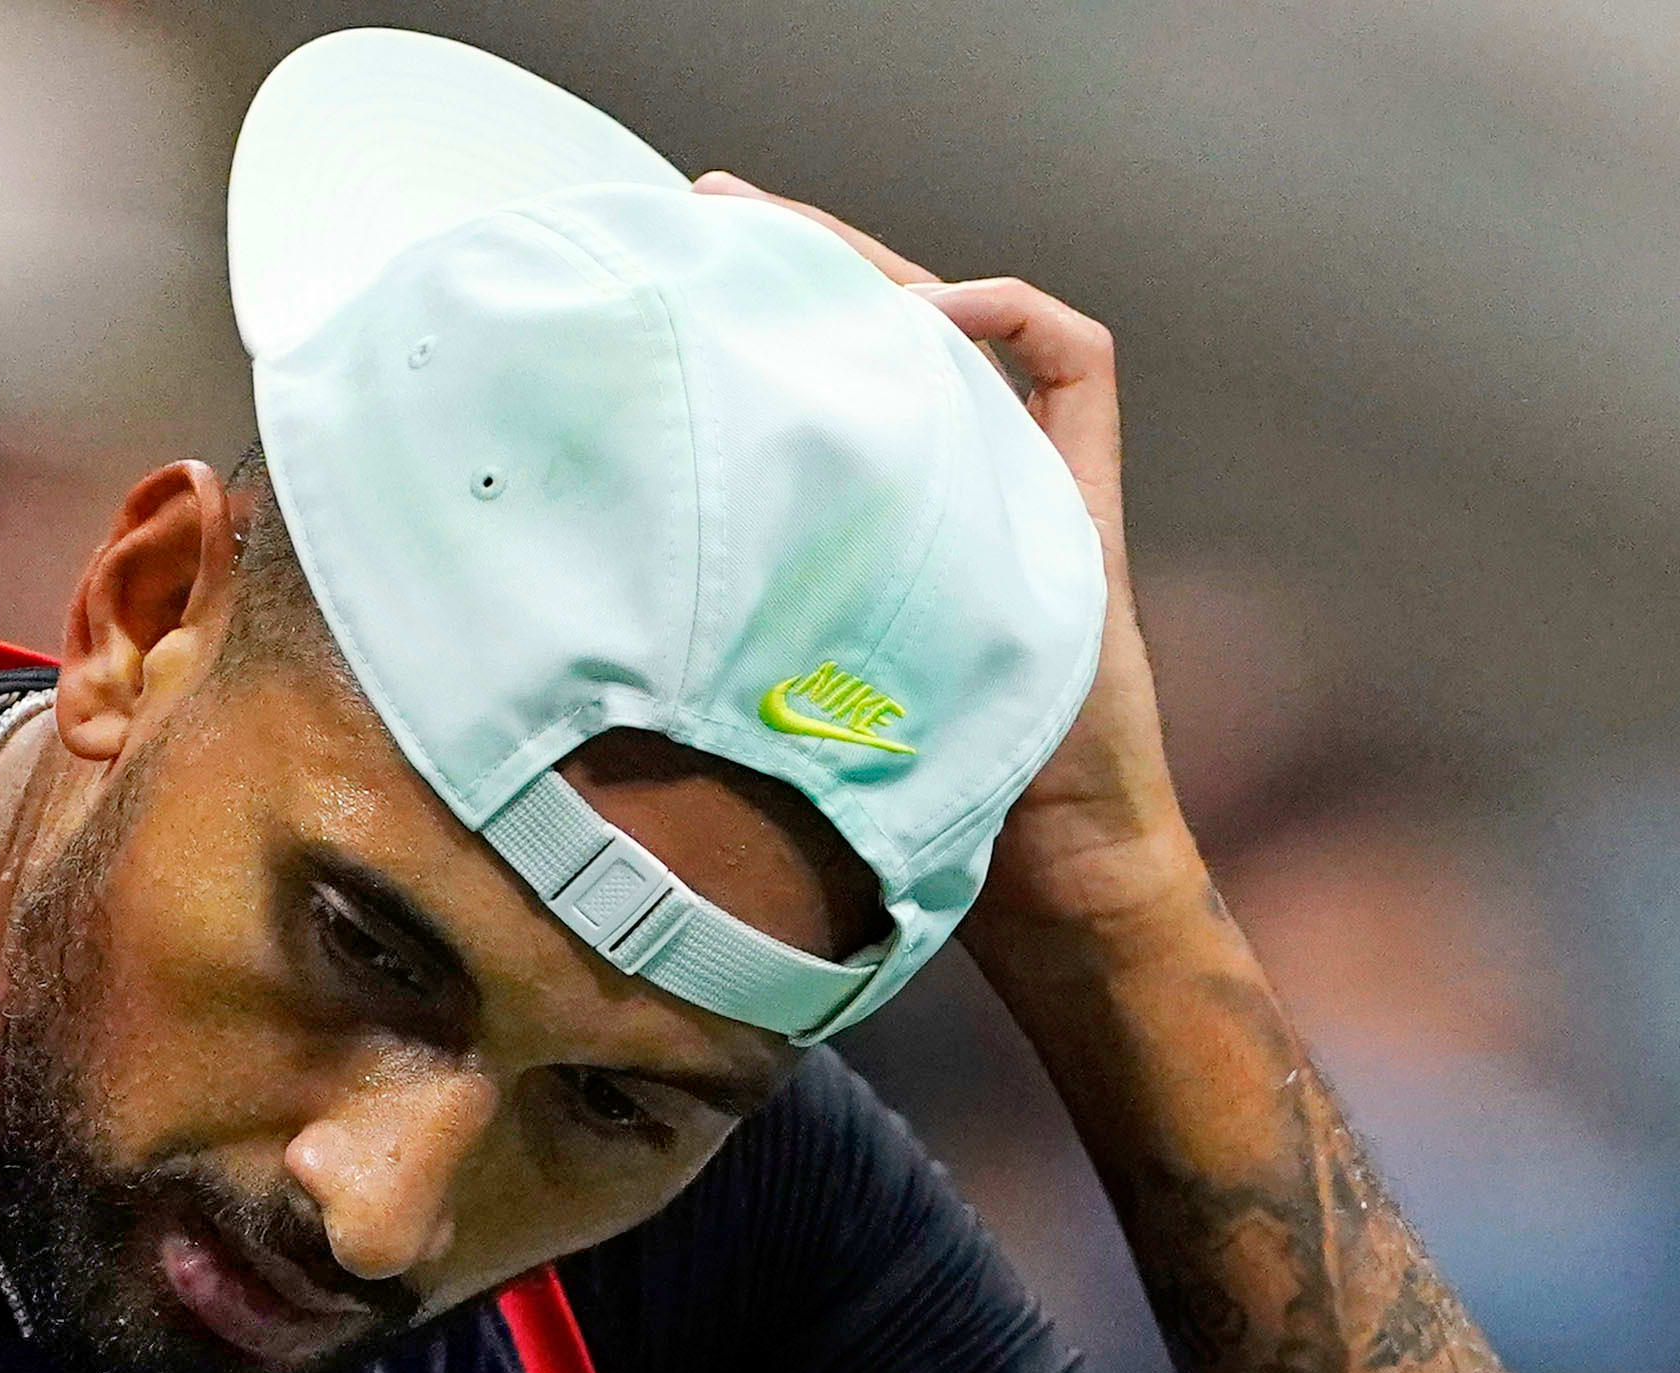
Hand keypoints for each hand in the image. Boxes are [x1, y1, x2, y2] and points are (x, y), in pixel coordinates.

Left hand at [692, 172, 1203, 947]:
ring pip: (963, 312)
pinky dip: (1008, 309)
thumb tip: (591, 573)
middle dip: (801, 251)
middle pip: (888, 312)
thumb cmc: (913, 795)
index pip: (829, 365)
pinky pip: (1071, 354)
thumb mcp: (784, 682)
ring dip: (887, 263)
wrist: (1046, 857)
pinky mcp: (1089, 488)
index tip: (671, 270)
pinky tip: (935, 312)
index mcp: (888, 504)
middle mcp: (961, 469)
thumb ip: (726, 619)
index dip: (758, 309)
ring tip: (799, 235)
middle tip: (709, 207)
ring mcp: (1031, 469)